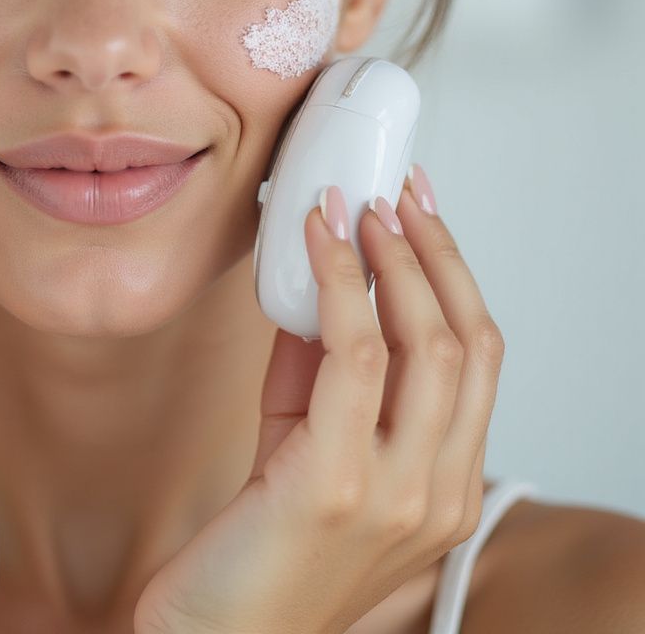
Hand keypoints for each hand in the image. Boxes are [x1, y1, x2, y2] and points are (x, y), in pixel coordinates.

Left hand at [133, 173, 504, 633]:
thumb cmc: (259, 547)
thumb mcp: (305, 445)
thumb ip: (320, 371)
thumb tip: (319, 281)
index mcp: (446, 483)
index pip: (481, 357)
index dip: (456, 273)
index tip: (423, 212)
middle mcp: (439, 492)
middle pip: (468, 341)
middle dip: (433, 250)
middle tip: (393, 193)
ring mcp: (396, 495)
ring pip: (425, 343)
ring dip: (391, 258)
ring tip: (355, 207)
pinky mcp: (334, 488)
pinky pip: (352, 359)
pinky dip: (336, 284)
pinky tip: (315, 241)